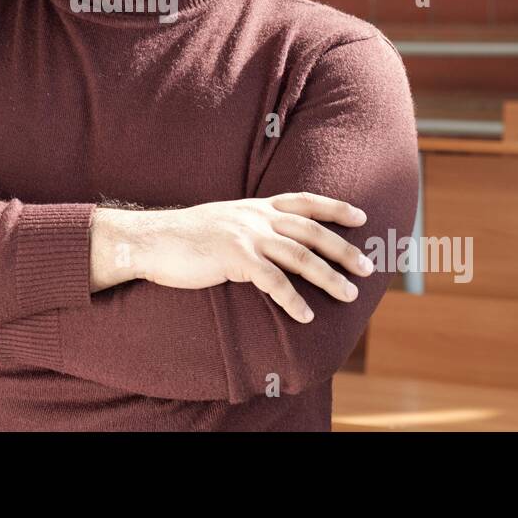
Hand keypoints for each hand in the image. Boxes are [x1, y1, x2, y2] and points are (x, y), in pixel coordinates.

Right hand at [128, 192, 373, 323]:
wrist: (150, 239)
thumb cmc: (183, 236)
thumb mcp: (222, 221)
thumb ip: (248, 226)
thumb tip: (268, 240)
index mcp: (255, 206)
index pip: (304, 201)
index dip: (335, 208)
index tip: (361, 216)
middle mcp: (256, 216)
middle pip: (312, 231)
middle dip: (343, 249)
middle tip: (368, 267)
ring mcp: (246, 236)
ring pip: (300, 256)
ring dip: (329, 277)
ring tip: (349, 295)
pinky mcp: (234, 258)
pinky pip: (272, 281)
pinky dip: (293, 300)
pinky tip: (306, 316)